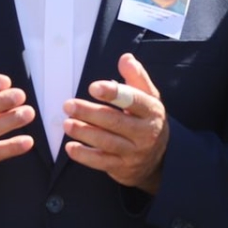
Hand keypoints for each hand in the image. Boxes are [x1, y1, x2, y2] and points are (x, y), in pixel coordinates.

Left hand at [63, 53, 169, 191]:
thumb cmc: (147, 120)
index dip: (113, 93)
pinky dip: (84, 155)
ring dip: (84, 133)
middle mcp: (145, 133)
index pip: (133, 100)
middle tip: (68, 105)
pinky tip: (70, 147)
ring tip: (67, 124)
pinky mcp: (123, 168)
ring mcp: (134, 153)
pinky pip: (102, 162)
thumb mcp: (148, 97)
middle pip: (115, 122)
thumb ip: (136, 77)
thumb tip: (125, 58)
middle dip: (90, 113)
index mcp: (151, 111)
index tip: (93, 87)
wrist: (160, 160)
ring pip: (107, 143)